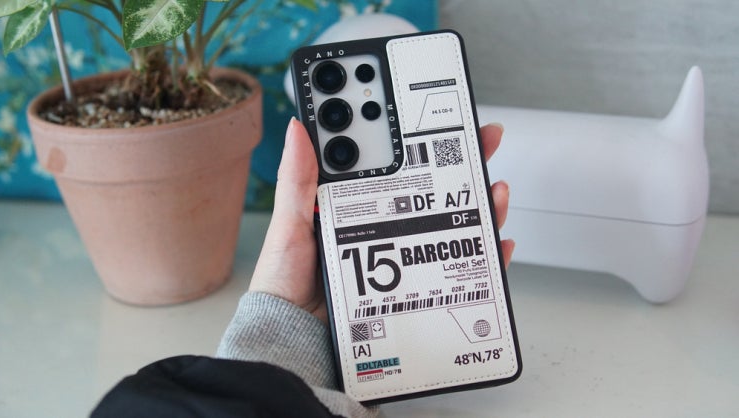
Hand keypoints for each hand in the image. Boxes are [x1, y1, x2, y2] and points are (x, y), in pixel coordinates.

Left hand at [248, 118, 514, 322]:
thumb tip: (297, 129)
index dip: (415, 138)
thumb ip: (297, 181)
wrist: (295, 342)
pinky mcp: (415, 288)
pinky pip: (458, 270)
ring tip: (491, 187)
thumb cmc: (286, 286)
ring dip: (479, 203)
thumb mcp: (290, 225)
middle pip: (432, 189)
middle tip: (484, 140)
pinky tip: (495, 241)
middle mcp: (383, 227)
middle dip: (463, 162)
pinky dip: (483, 256)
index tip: (438, 114)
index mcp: (353, 207)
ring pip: (452, 223)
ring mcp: (402, 257)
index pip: (392, 163)